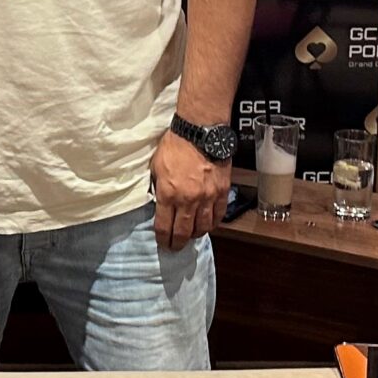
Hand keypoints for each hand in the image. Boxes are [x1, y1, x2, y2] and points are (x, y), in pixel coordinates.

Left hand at [152, 129, 227, 251]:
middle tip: (175, 247)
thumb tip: (158, 201)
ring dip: (196, 234)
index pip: (163, 226)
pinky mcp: (222, 191)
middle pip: (183, 232)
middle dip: (178, 243)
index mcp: (168, 194)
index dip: (162, 239)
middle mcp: (188, 200)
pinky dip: (213, 223)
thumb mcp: (156, 166)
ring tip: (192, 235)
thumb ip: (157, 187)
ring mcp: (207, 197)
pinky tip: (208, 224)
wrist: (200, 131)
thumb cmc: (175, 145)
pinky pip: (219, 215)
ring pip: (203, 227)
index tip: (162, 243)